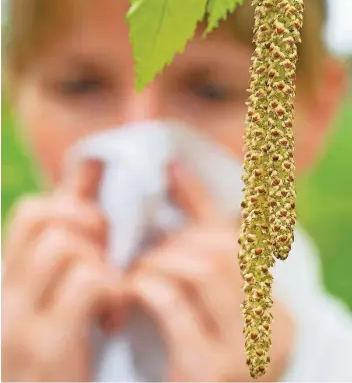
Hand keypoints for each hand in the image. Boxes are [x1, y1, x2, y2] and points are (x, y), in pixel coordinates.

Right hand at [1, 160, 121, 381]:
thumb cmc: (66, 362)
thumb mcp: (66, 300)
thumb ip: (78, 238)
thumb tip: (94, 168)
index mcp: (8, 281)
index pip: (32, 210)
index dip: (73, 206)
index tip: (100, 234)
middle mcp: (3, 296)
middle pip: (44, 216)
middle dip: (89, 225)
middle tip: (108, 258)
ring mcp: (18, 322)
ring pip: (62, 242)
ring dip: (100, 259)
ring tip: (112, 291)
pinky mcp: (47, 347)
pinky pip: (88, 279)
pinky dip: (114, 288)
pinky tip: (114, 318)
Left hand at [123, 163, 293, 381]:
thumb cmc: (194, 350)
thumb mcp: (208, 304)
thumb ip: (199, 235)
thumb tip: (175, 166)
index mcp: (275, 308)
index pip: (241, 237)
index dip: (200, 202)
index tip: (170, 173)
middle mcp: (271, 327)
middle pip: (221, 251)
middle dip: (175, 243)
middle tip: (146, 254)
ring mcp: (244, 350)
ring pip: (200, 269)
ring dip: (158, 262)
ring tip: (139, 273)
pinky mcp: (207, 370)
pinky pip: (173, 302)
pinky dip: (146, 285)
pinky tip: (131, 292)